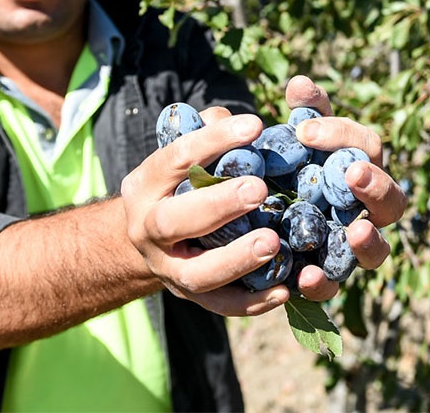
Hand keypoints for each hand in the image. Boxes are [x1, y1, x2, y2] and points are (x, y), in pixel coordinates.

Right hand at [121, 109, 288, 315]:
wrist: (151, 240)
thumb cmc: (180, 183)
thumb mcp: (185, 154)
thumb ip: (210, 132)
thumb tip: (239, 123)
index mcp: (144, 186)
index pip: (172, 159)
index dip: (212, 140)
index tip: (254, 125)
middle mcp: (148, 230)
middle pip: (172, 222)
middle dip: (217, 205)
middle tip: (258, 189)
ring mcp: (167, 269)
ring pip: (196, 274)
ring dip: (236, 260)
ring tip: (274, 242)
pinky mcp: (192, 297)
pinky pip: (221, 305)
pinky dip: (252, 303)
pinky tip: (285, 289)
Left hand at [283, 75, 407, 300]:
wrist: (236, 220)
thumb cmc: (271, 170)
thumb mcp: (277, 140)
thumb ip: (295, 115)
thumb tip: (300, 83)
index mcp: (355, 168)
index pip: (366, 146)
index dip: (343, 135)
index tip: (305, 130)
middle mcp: (363, 210)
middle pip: (392, 199)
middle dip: (377, 185)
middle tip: (352, 173)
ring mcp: (347, 248)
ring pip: (377, 250)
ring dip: (370, 240)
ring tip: (356, 230)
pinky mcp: (323, 278)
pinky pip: (332, 286)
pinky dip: (323, 282)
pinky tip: (305, 275)